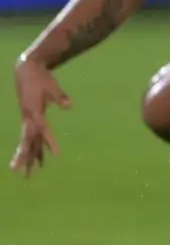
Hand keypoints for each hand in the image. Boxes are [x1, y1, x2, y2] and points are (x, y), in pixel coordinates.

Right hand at [11, 59, 70, 177]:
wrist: (26, 69)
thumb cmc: (40, 77)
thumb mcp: (52, 86)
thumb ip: (59, 97)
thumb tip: (68, 106)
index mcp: (34, 111)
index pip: (42, 131)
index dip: (49, 142)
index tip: (56, 154)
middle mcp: (28, 118)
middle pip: (27, 141)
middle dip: (27, 158)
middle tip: (27, 175)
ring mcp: (26, 119)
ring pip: (26, 141)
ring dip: (28, 157)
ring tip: (27, 175)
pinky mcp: (28, 117)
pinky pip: (30, 136)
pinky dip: (33, 147)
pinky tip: (38, 159)